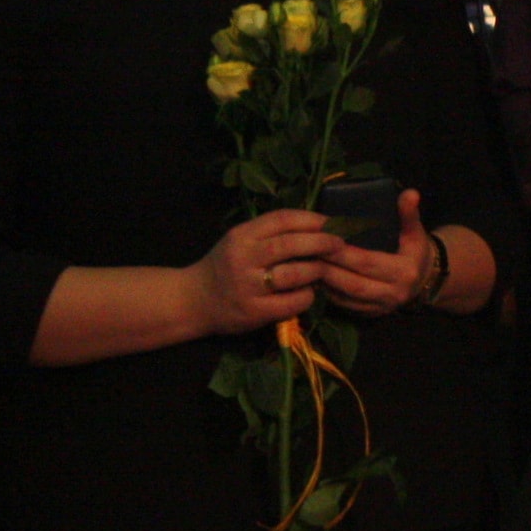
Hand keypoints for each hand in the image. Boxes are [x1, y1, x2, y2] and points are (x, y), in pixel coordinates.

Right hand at [189, 209, 339, 334]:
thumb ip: (271, 232)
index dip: (312, 219)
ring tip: (324, 269)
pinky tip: (309, 293)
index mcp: (241, 235)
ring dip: (316, 270)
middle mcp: (243, 258)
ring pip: (295, 273)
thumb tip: (319, 225)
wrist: (191, 301)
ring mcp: (247, 286)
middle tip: (340, 244)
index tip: (332, 223)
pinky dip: (307, 296)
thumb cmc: (224, 267)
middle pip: (291, 244)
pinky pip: (292, 302)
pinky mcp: (253, 312)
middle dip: (322, 242)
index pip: (282, 219)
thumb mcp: (240, 241)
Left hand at [317, 189, 435, 316]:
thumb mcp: (415, 231)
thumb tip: (410, 193)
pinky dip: (327, 292)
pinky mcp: (371, 315)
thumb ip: (409, 213)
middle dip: (327, 268)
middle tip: (305, 253)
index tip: (323, 240)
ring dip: (323, 282)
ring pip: (345, 297)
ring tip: (305, 265)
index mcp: (404, 271)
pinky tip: (315, 278)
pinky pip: (344, 305)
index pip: (367, 262)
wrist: (425, 279)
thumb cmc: (415, 251)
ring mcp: (381, 307)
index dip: (343, 254)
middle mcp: (393, 293)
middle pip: (352, 283)